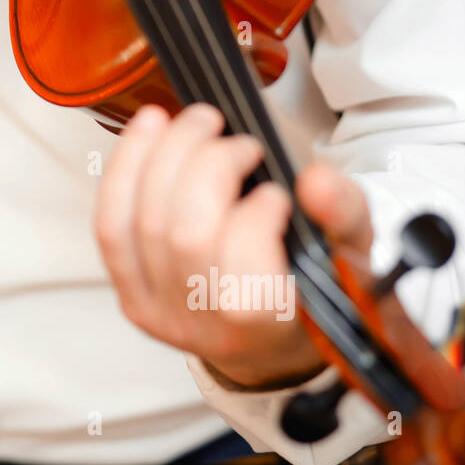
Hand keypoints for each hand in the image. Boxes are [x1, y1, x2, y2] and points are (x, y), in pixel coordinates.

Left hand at [94, 103, 373, 388]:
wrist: (270, 342)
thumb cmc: (312, 292)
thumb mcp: (354, 256)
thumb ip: (345, 215)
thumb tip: (316, 181)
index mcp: (266, 328)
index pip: (242, 274)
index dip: (255, 217)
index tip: (278, 192)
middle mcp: (203, 327)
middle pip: (182, 235)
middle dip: (208, 167)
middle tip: (240, 143)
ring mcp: (158, 312)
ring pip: (139, 223)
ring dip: (165, 154)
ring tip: (199, 122)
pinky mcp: (129, 291)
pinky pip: (111, 224)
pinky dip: (125, 166)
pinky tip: (149, 128)